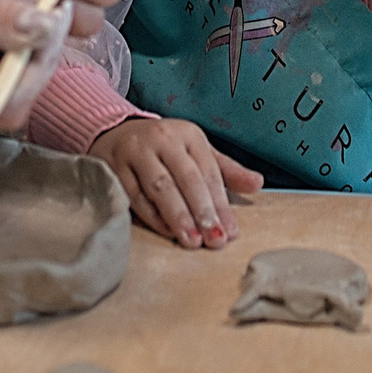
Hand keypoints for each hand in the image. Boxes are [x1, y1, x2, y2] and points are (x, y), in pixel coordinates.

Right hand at [92, 117, 262, 249]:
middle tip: (215, 240)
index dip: (221, 204)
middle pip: (186, 179)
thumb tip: (257, 184)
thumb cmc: (164, 149)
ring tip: (193, 241)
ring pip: (160, 187)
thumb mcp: (196, 152)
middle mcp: (163, 139)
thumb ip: (226, 171)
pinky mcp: (113, 166)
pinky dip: (152, 215)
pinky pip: (134, 195)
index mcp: (188, 134)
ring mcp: (136, 151)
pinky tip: (166, 231)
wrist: (115, 131)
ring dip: (178, 216)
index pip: (208, 173)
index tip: (231, 232)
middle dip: (202, 212)